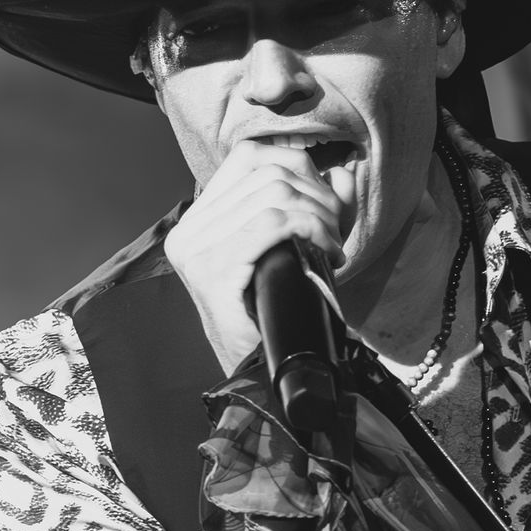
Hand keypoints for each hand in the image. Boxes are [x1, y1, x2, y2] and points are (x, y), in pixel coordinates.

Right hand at [163, 141, 348, 378]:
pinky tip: (327, 251)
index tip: (324, 203)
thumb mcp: (297, 249)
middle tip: (335, 232)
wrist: (262, 374)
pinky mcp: (212, 269)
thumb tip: (341, 174)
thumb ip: (318, 208)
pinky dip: (311, 228)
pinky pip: (272, 222)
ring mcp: (195, 248)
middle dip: (317, 195)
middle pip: (267, 173)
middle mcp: (189, 229)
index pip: (249, 157)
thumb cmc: (278, 314)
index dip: (298, 167)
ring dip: (319, 215)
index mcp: (200, 219)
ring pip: (274, 194)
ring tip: (332, 245)